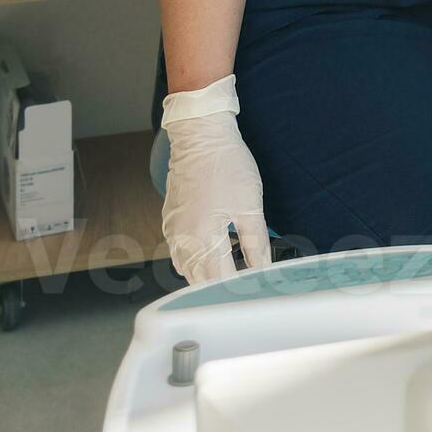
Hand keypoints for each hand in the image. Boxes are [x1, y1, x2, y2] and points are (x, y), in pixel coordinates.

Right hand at [157, 75, 272, 285]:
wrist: (200, 136)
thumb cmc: (226, 165)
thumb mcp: (249, 207)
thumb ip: (254, 243)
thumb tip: (261, 269)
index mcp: (202, 239)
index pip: (220, 280)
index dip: (238, 291)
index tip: (255, 295)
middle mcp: (181, 239)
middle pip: (199, 279)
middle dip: (220, 289)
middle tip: (244, 292)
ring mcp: (171, 230)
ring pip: (186, 268)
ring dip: (205, 277)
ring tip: (230, 279)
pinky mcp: (169, 220)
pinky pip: (178, 252)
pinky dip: (193, 261)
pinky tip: (210, 258)